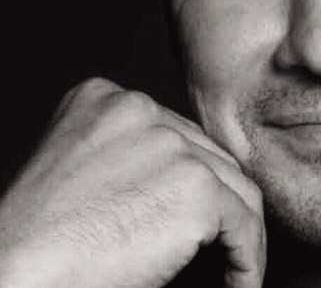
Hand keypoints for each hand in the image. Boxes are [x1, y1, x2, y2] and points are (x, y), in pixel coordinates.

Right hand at [0, 78, 264, 287]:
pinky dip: (248, 257)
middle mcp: (140, 109)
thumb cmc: (39, 241)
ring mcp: (170, 144)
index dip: (191, 177)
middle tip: (222, 241)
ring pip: (234, 185)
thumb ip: (128, 154)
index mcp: (106, 98)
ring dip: (238, 228)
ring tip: (235, 263)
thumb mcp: (77, 169)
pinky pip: (244, 222)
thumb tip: (182, 176)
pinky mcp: (194, 187)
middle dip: (219, 202)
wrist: (12, 278)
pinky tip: (239, 281)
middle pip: (208, 155)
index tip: (197, 214)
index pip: (175, 134)